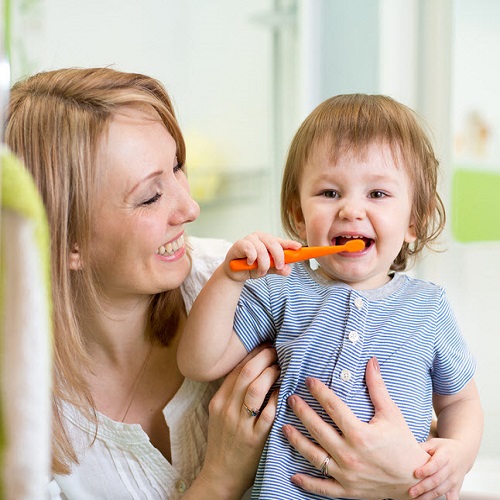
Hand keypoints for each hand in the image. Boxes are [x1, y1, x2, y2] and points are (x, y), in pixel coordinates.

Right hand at [189, 345, 278, 498]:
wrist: (220, 475)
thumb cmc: (224, 440)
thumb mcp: (219, 414)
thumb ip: (232, 393)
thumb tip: (254, 367)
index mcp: (218, 401)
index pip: (236, 369)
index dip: (253, 354)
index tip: (265, 345)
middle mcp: (227, 410)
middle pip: (247, 373)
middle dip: (264, 357)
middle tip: (277, 350)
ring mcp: (240, 425)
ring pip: (256, 389)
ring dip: (272, 374)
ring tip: (281, 367)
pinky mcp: (255, 439)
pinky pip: (269, 413)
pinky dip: (277, 398)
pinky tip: (285, 390)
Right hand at [223, 232, 300, 279]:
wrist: (235, 273)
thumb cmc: (251, 267)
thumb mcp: (267, 270)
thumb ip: (277, 269)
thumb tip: (288, 270)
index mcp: (269, 241)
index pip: (281, 241)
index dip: (290, 244)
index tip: (298, 247)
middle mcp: (260, 237)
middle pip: (273, 243)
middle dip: (278, 256)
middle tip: (279, 267)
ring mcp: (249, 239)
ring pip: (262, 250)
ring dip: (263, 264)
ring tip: (261, 272)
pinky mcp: (240, 243)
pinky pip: (250, 249)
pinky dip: (252, 258)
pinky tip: (250, 263)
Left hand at [282, 357, 429, 499]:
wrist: (415, 479)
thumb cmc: (403, 444)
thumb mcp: (391, 414)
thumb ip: (378, 388)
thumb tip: (371, 361)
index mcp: (360, 434)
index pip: (333, 407)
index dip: (319, 392)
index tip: (308, 381)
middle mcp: (350, 454)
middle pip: (318, 429)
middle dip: (302, 412)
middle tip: (291, 399)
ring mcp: (346, 474)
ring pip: (314, 456)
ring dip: (297, 441)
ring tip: (284, 427)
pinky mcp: (347, 490)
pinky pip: (322, 488)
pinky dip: (307, 483)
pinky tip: (294, 475)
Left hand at [408, 438, 467, 499]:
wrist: (463, 453)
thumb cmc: (444, 448)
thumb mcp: (434, 443)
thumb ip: (422, 447)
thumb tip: (406, 450)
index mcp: (445, 456)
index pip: (436, 464)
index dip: (426, 470)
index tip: (416, 473)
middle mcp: (451, 469)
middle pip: (437, 480)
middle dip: (423, 487)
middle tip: (411, 492)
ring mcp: (454, 479)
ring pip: (441, 490)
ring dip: (428, 496)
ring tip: (416, 498)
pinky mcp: (457, 488)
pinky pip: (453, 498)